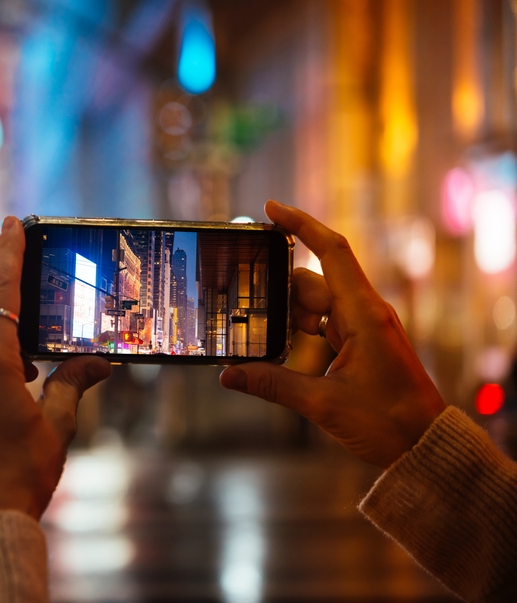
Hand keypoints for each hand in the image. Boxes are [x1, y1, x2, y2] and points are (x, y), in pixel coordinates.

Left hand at [0, 216, 111, 536]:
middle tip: (37, 324)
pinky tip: (3, 391)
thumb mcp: (58, 425)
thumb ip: (74, 384)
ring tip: (25, 367)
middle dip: (5, 306)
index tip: (12, 221)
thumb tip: (101, 362)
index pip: (1, 290)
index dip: (8, 253)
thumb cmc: (21, 474)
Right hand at [219, 201, 445, 468]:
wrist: (426, 446)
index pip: (331, 252)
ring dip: (286, 317)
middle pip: (311, 283)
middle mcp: (364, 313)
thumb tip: (229, 374)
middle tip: (240, 295)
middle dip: (276, 289)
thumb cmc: (389, 422)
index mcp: (363, 314)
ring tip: (251, 328)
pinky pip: (323, 328)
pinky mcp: (361, 347)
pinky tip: (275, 350)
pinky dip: (299, 334)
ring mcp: (364, 330)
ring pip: (315, 307)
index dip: (302, 224)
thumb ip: (272, 386)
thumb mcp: (323, 404)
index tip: (271, 209)